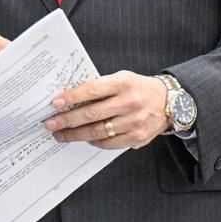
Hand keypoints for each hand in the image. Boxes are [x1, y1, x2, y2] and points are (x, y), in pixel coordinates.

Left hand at [43, 70, 168, 148]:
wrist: (170, 102)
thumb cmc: (138, 88)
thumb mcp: (121, 78)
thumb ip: (100, 87)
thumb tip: (71, 98)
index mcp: (123, 83)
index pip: (92, 90)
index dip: (72, 97)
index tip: (55, 103)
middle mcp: (130, 102)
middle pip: (92, 114)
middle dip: (67, 120)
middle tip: (50, 124)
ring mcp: (135, 122)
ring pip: (99, 132)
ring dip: (76, 135)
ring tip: (61, 135)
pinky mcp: (138, 137)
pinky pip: (110, 143)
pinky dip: (94, 142)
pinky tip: (84, 139)